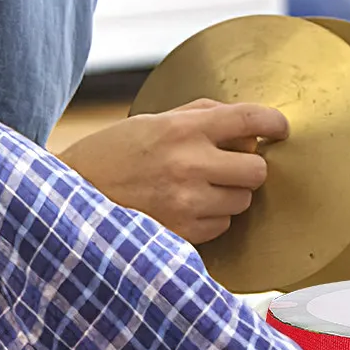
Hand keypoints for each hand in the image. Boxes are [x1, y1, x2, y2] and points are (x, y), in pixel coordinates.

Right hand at [58, 99, 287, 244]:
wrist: (70, 196)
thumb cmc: (112, 155)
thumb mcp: (152, 121)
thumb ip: (200, 116)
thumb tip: (244, 122)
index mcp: (183, 129)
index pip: (249, 120)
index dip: (273, 123)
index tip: (280, 129)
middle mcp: (190, 165)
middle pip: (257, 169)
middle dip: (247, 167)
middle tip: (228, 164)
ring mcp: (187, 203)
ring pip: (242, 201)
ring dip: (230, 194)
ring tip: (198, 187)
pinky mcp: (182, 234)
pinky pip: (221, 226)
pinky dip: (212, 218)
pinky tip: (185, 207)